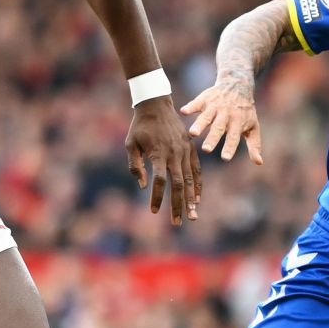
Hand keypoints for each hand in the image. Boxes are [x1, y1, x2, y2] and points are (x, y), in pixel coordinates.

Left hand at [126, 96, 200, 224]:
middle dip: (179, 205)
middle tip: (179, 222)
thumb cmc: (139, 126)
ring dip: (191, 199)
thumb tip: (143, 186)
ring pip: (190, 179)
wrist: (156, 105)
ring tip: (192, 215)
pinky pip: (196, 170)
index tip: (154, 211)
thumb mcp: (130, 144)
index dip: (157, 197)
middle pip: (179, 184)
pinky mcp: (190, 148)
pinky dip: (198, 185)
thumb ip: (135, 166)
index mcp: (158, 153)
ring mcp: (184, 151)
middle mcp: (174, 154)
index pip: (160, 181)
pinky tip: (198, 199)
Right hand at [181, 78, 262, 164]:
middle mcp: (226, 114)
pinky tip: (183, 111)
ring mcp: (215, 106)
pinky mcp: (205, 99)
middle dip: (212, 138)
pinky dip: (190, 106)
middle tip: (206, 150)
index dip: (230, 147)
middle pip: (218, 128)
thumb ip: (254, 145)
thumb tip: (259, 163)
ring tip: (193, 133)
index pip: (234, 137)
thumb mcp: (253, 127)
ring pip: (206, 116)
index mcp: (238, 123)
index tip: (225, 158)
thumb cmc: (245, 111)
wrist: (237, 84)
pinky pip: (197, 102)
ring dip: (199, 124)